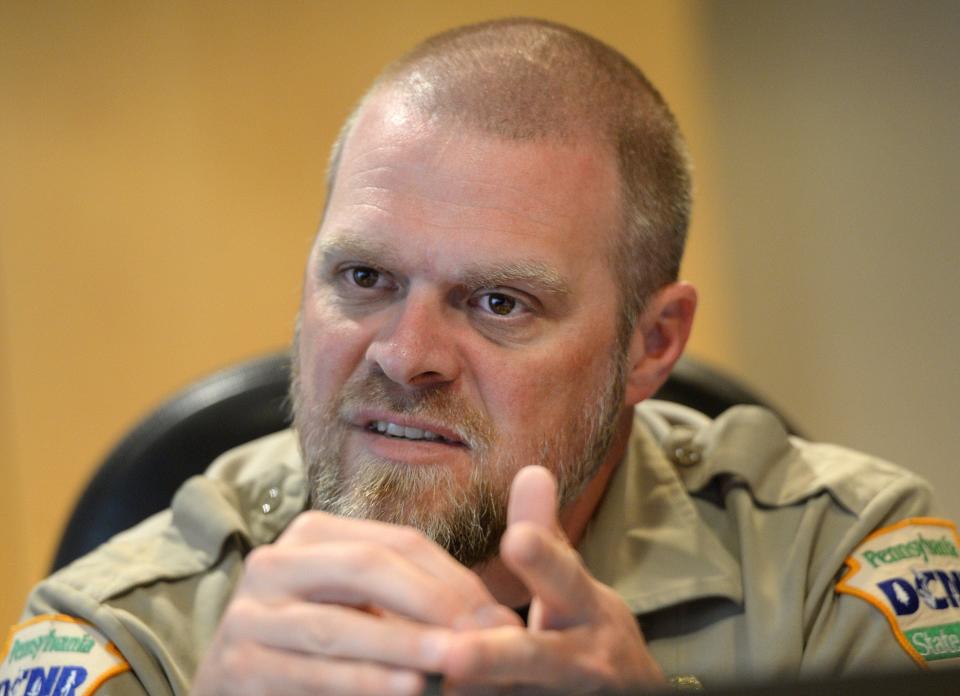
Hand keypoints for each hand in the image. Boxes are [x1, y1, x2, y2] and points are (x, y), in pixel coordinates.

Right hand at [191, 511, 519, 695]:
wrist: (244, 687)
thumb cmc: (321, 647)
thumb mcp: (366, 609)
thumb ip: (417, 602)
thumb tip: (498, 622)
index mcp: (313, 535)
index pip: (397, 544)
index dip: (453, 578)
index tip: (500, 617)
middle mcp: (275, 562)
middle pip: (366, 568)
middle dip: (431, 602)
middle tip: (481, 637)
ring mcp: (250, 614)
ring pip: (337, 626)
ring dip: (402, 645)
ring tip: (453, 661)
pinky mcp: (237, 666)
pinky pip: (311, 673)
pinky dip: (363, 682)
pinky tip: (407, 689)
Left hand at [442, 466, 665, 693]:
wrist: (628, 695)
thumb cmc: (582, 629)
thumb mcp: (573, 582)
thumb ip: (546, 536)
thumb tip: (530, 470)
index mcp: (583, 608)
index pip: (563, 579)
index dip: (542, 562)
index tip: (516, 540)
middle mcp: (579, 659)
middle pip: (535, 658)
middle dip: (496, 657)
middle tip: (456, 653)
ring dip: (478, 691)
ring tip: (438, 682)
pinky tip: (429, 694)